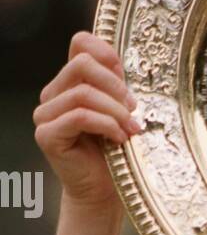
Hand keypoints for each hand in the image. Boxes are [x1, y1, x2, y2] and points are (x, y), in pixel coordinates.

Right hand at [33, 31, 140, 209]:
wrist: (104, 189)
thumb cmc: (114, 151)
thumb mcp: (120, 110)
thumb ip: (117, 85)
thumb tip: (120, 63)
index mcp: (71, 81)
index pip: (80, 44)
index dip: (105, 51)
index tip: (126, 73)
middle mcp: (53, 94)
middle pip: (81, 65)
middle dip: (114, 85)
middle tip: (133, 108)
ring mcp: (45, 114)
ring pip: (82, 93)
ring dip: (114, 111)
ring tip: (131, 128)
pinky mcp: (46, 135)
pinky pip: (79, 117)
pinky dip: (105, 125)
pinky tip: (119, 138)